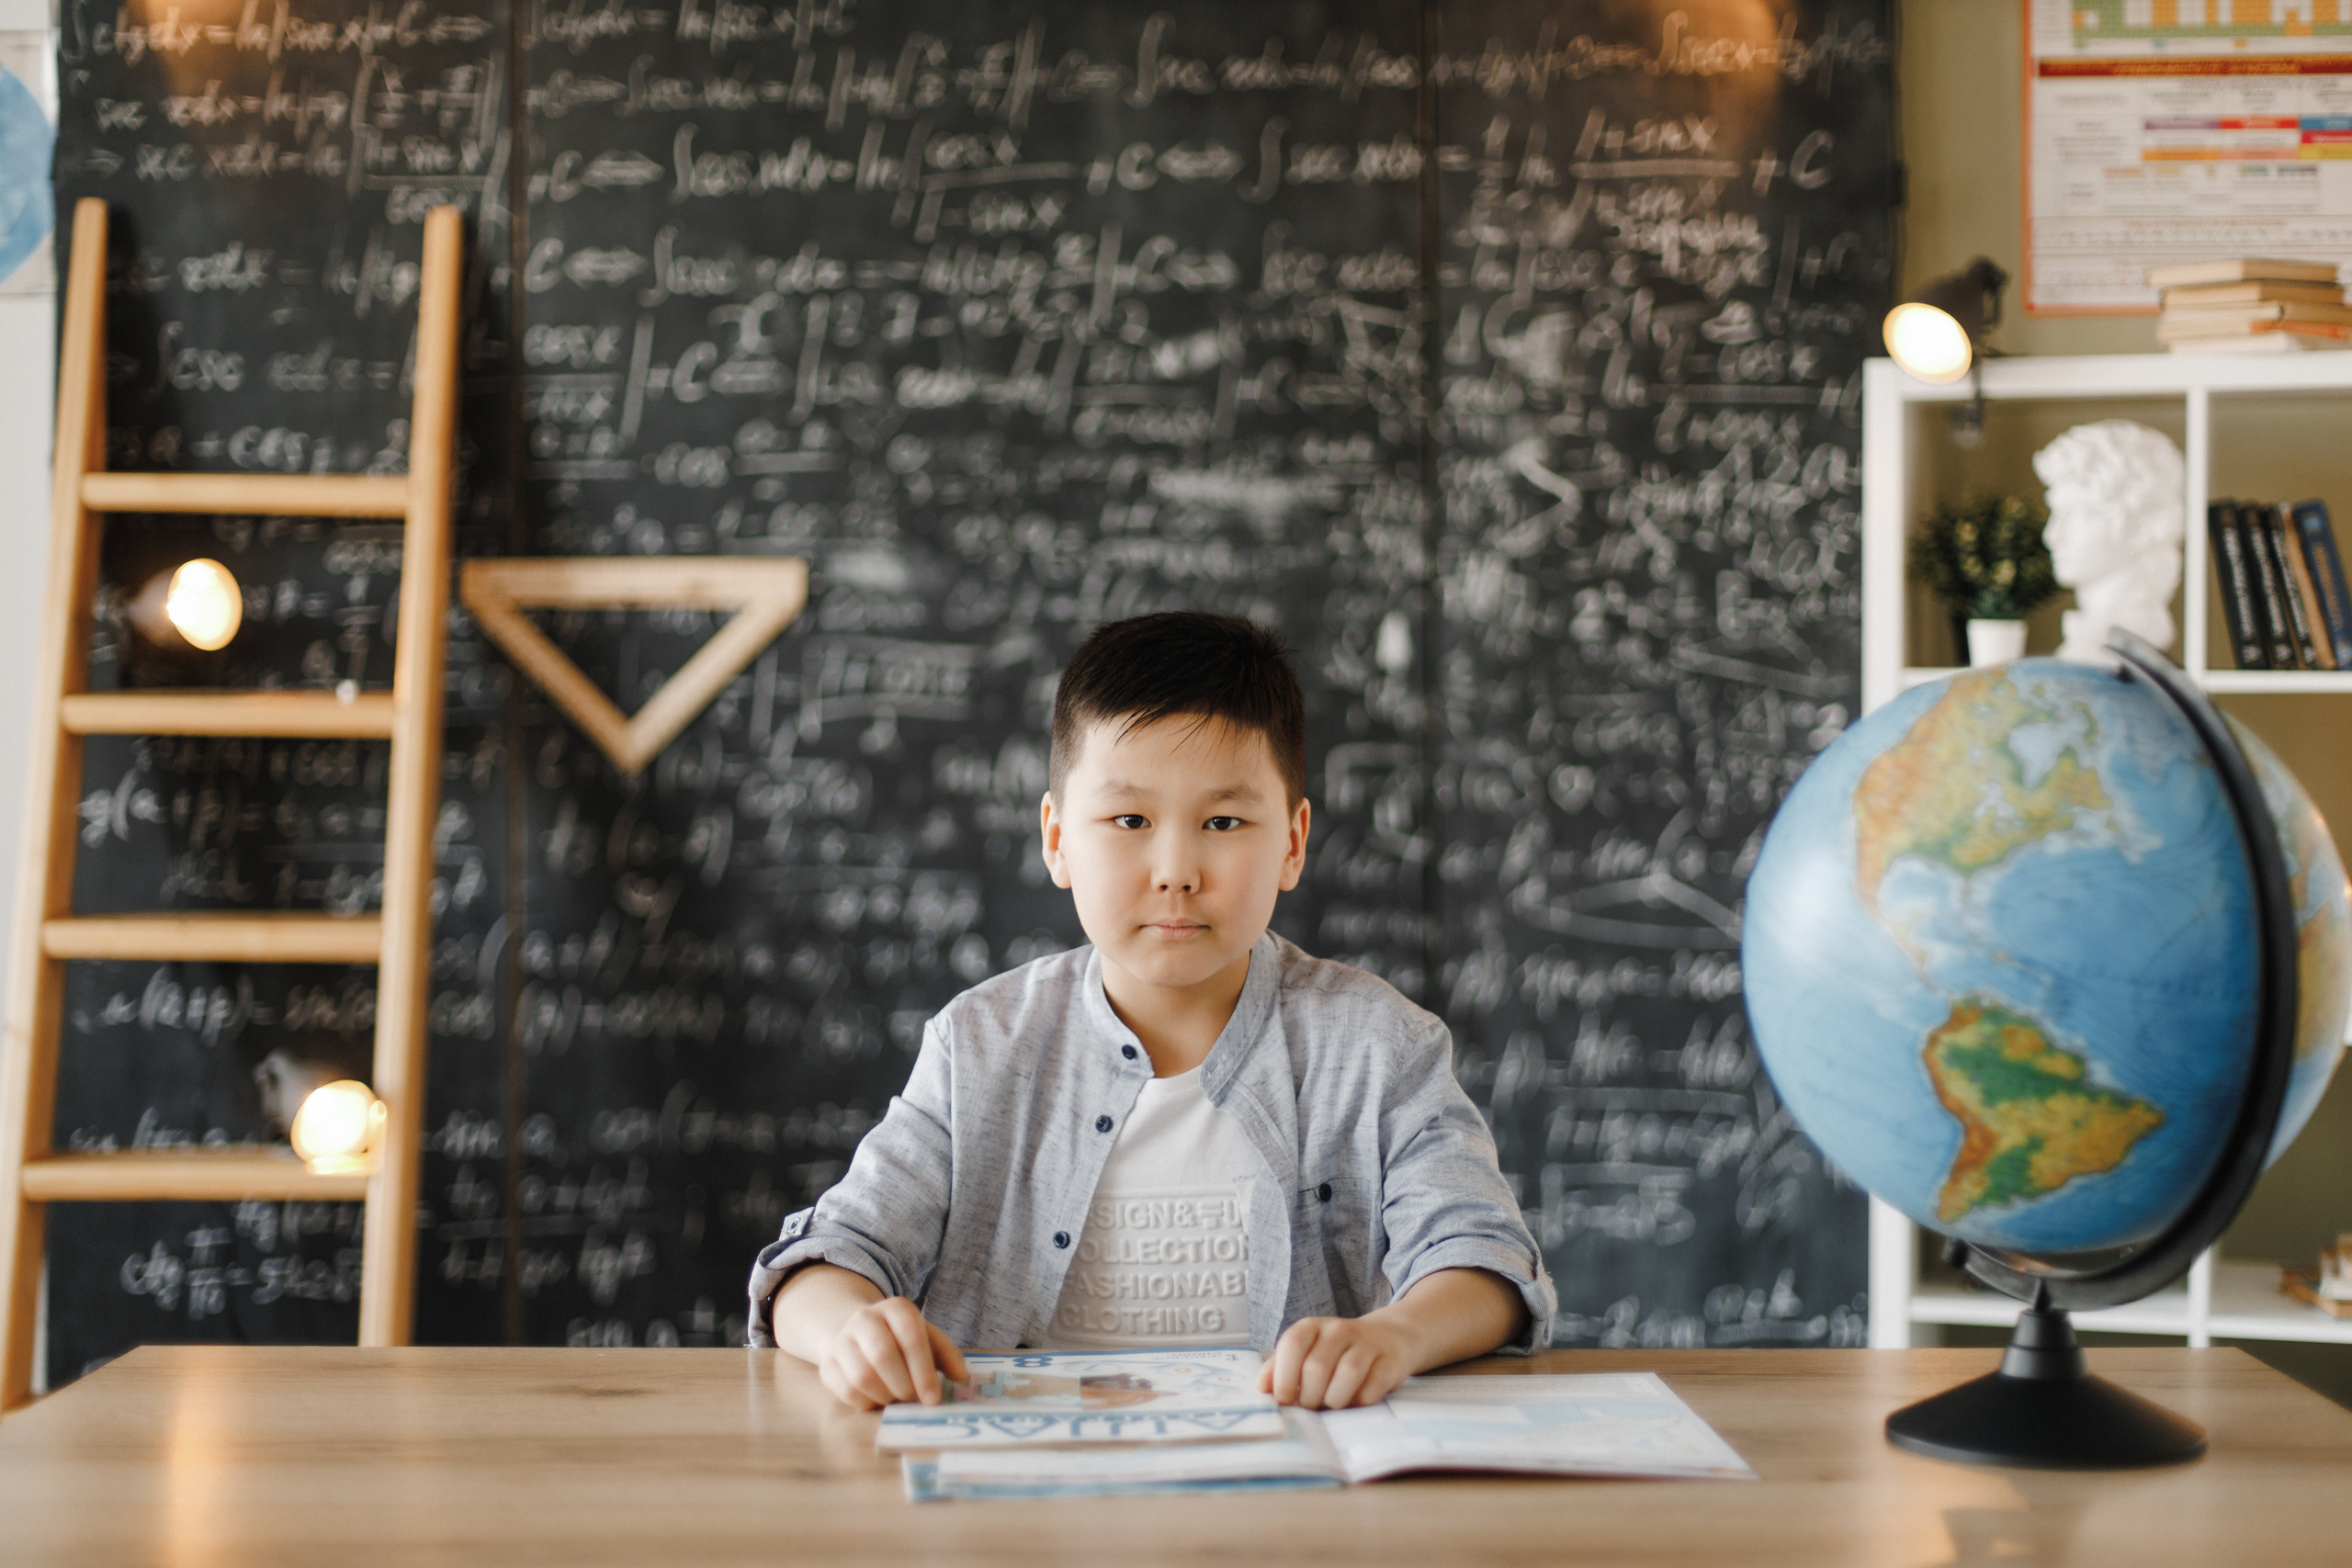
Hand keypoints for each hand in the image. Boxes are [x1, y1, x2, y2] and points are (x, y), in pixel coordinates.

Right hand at [818, 1296, 969, 1410]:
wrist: (853, 1332)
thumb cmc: (899, 1339)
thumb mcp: (926, 1338)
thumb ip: (947, 1354)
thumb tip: (962, 1376)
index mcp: (896, 1308)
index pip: (911, 1337)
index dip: (923, 1371)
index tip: (933, 1400)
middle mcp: (865, 1319)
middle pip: (882, 1355)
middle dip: (903, 1385)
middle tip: (913, 1399)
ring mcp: (841, 1340)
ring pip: (862, 1376)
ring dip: (884, 1396)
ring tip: (895, 1398)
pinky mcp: (827, 1365)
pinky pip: (846, 1392)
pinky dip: (867, 1403)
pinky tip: (877, 1399)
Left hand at [1257, 1314, 1416, 1409]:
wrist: (1388, 1338)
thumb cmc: (1336, 1353)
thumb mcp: (1305, 1353)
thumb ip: (1279, 1368)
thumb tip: (1262, 1388)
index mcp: (1312, 1327)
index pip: (1292, 1344)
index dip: (1284, 1376)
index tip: (1283, 1400)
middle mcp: (1338, 1330)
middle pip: (1317, 1367)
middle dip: (1309, 1397)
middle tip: (1311, 1406)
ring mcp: (1367, 1343)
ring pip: (1347, 1375)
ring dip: (1335, 1400)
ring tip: (1333, 1403)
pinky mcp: (1390, 1361)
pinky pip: (1372, 1387)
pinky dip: (1361, 1400)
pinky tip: (1357, 1399)